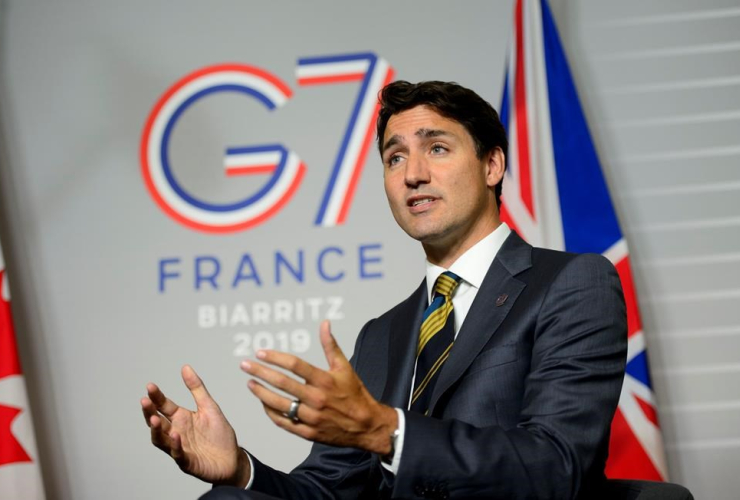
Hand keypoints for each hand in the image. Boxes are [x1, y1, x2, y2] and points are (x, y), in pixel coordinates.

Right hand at [141, 365, 250, 486]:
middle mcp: (176, 432)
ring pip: (161, 440)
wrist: (232, 458)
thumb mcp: (209, 407)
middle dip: (149, 412)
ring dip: (156, 430)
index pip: (164, 406)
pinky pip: (178, 454)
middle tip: (145, 401)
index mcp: (181, 418)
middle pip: (156, 422)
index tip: (150, 386)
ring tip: (154, 419)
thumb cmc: (219, 434)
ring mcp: (179, 448)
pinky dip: (175, 445)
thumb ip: (197, 388)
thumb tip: (185, 367)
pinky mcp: (187, 462)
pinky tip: (175, 435)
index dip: (156, 397)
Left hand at [241, 320, 397, 454]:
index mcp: (325, 380)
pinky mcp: (308, 432)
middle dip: (260, 372)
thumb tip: (324, 323)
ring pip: (279, 404)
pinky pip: (284, 422)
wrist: (367, 425)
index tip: (260, 352)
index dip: (275, 357)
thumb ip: (330, 345)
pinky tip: (263, 403)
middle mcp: (317, 399)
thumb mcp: (345, 367)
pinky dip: (271, 413)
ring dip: (261, 393)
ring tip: (250, 383)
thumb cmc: (355, 393)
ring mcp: (312, 417)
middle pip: (282, 383)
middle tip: (245, 365)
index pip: (295, 365)